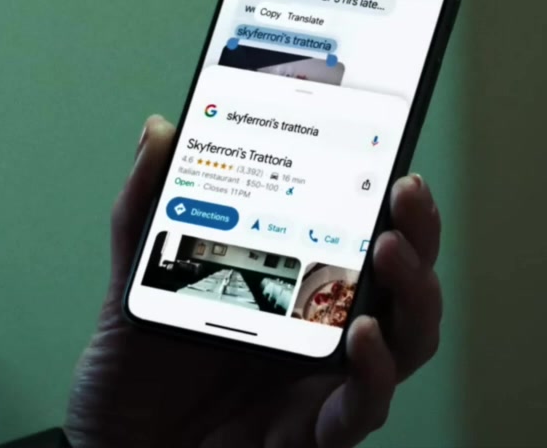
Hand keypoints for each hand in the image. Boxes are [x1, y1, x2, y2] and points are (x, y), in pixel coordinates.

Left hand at [64, 115, 443, 447]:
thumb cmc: (129, 378)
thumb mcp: (131, 284)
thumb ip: (143, 212)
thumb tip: (160, 130)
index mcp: (286, 291)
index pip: (354, 238)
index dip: (385, 200)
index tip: (390, 151)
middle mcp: (315, 335)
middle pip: (397, 282)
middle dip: (417, 232)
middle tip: (406, 191)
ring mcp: (318, 385)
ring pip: (405, 340)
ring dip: (413, 293)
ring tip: (390, 249)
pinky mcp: (308, 435)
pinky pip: (359, 408)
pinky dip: (373, 374)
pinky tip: (364, 338)